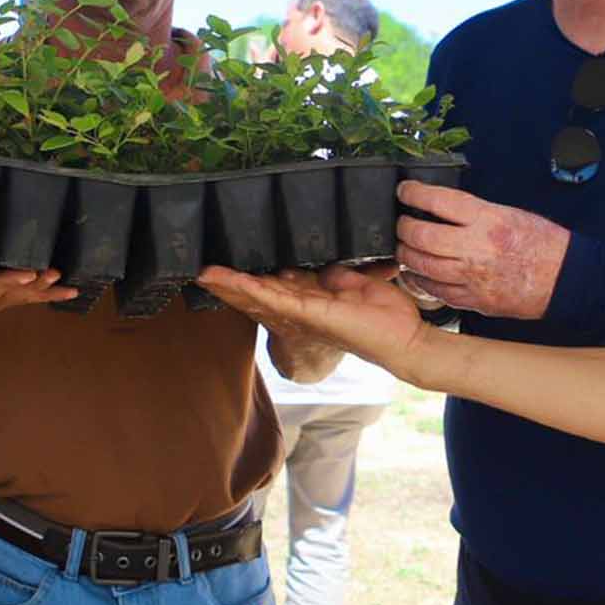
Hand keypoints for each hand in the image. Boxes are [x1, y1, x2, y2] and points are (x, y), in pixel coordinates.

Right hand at [199, 262, 436, 381]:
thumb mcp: (359, 285)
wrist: (405, 339)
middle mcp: (302, 312)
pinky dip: (254, 290)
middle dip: (228, 286)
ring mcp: (304, 315)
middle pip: (257, 296)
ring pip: (260, 297)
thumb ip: (340, 276)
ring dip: (231, 286)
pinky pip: (278, 299)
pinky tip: (235, 281)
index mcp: (312, 304)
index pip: (273, 289)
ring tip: (204, 274)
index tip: (223, 269)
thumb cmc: (386, 317)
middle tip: (199, 271)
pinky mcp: (312, 313)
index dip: (247, 280)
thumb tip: (325, 266)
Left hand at [393, 182, 568, 320]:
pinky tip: (418, 273)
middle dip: (404, 227)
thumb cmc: (542, 244)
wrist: (566, 279)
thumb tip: (438, 207)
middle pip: (422, 236)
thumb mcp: (510, 213)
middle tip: (402, 223)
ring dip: (407, 255)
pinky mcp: (474, 301)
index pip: (439, 201)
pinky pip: (436, 291)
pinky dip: (421, 281)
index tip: (405, 191)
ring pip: (423, 266)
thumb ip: (473, 212)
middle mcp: (477, 248)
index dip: (414, 193)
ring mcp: (474, 278)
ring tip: (406, 247)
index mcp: (489, 220)